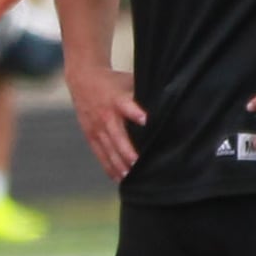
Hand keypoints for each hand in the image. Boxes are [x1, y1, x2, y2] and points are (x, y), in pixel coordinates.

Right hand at [64, 65, 145, 182]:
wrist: (82, 78)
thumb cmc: (114, 81)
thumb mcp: (129, 81)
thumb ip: (145, 95)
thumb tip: (172, 105)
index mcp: (117, 99)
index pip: (126, 106)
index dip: (135, 113)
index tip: (145, 120)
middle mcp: (106, 115)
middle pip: (116, 135)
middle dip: (126, 150)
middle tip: (137, 162)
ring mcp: (96, 126)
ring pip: (108, 148)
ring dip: (118, 162)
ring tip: (129, 176)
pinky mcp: (90, 134)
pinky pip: (99, 152)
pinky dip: (108, 166)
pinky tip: (118, 178)